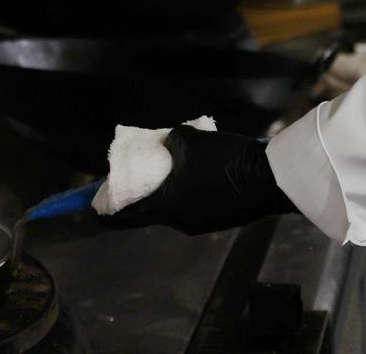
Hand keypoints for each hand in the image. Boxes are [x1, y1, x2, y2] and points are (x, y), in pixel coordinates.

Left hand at [102, 126, 296, 235]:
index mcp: (167, 207)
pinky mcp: (221, 219)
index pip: (126, 217)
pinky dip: (192, 192)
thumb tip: (171, 142)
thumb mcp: (192, 140)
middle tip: (142, 174)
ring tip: (178, 166)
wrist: (269, 179)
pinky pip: (197, 206)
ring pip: (178, 207)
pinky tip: (204, 172)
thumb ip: (172, 140)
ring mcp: (203, 224)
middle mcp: (181, 222)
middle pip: (153, 210)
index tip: (96, 208)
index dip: (107, 213)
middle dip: (145, 192)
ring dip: (172, 190)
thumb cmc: (224, 161)